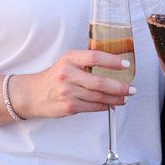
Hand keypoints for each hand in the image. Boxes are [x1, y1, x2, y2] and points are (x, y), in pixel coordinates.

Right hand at [10, 50, 134, 119]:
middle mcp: (67, 74)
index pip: (94, 57)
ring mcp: (67, 92)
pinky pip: (92, 107)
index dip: (112, 61)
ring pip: (98, 97)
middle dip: (120, 87)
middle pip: (100, 82)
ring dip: (115, 99)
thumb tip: (114, 67)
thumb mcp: (67, 63)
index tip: (126, 64)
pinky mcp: (69, 106)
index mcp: (69, 59)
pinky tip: (111, 104)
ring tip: (124, 98)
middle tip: (131, 89)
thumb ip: (86, 63)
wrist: (32, 94)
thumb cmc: (54, 77)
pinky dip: (104, 106)